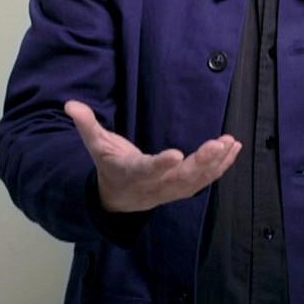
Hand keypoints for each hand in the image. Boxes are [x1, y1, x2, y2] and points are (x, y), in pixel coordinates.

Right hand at [64, 99, 240, 212]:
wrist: (118, 200)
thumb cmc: (109, 166)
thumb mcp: (96, 147)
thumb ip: (87, 125)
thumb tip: (70, 104)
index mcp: (133, 173)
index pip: (147, 170)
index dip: (160, 165)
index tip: (176, 155)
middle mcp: (155, 185)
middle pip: (181, 177)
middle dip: (201, 162)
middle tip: (217, 145)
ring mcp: (172, 189)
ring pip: (198, 180)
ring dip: (216, 162)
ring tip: (230, 143)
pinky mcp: (184, 188)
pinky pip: (206, 179)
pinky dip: (222, 165)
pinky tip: (234, 148)